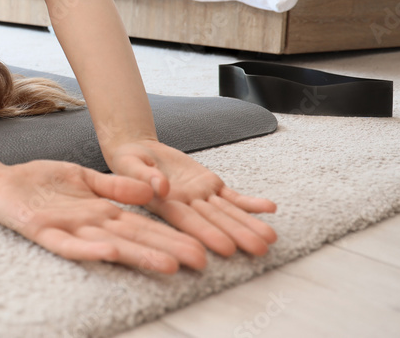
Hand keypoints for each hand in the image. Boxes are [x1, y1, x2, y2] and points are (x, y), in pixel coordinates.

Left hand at [0, 160, 207, 272]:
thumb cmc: (40, 182)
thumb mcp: (84, 178)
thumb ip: (115, 186)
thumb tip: (152, 190)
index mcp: (100, 214)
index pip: (142, 227)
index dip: (171, 237)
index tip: (201, 246)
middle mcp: (88, 227)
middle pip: (133, 240)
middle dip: (166, 251)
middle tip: (200, 262)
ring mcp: (66, 231)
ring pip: (108, 247)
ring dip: (136, 256)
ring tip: (168, 265)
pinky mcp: (42, 231)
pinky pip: (68, 244)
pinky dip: (89, 248)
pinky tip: (110, 250)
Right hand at [104, 139, 277, 256]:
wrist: (138, 151)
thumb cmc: (128, 159)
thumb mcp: (129, 162)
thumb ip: (143, 175)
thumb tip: (162, 186)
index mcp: (164, 204)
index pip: (188, 222)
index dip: (207, 234)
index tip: (226, 248)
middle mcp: (186, 204)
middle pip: (215, 221)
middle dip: (237, 234)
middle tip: (259, 249)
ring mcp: (200, 196)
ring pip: (228, 212)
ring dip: (249, 225)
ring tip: (270, 238)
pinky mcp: (209, 185)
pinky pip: (233, 196)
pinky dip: (250, 203)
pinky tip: (269, 208)